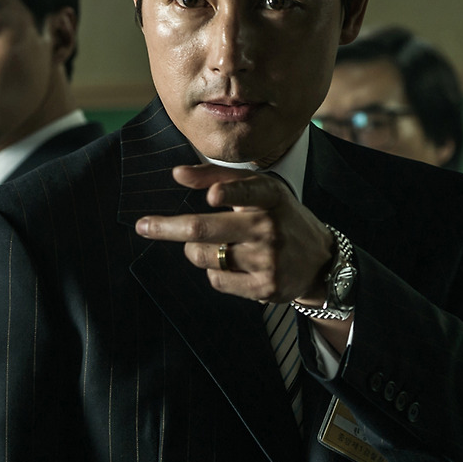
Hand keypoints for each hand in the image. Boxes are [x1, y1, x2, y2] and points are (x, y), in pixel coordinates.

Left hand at [134, 164, 333, 304]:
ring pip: (204, 256)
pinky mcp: (265, 287)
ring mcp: (268, 259)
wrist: (319, 260)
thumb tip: (177, 174)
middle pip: (205, 230)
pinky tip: (234, 265)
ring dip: (195, 251)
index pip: (249, 191)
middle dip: (167, 227)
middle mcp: (269, 227)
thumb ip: (217, 176)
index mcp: (269, 196)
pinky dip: (215, 272)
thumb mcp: (259, 189)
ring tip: (217, 245)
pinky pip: (217, 280)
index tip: (214, 197)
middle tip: (143, 226)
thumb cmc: (279, 216)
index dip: (230, 193)